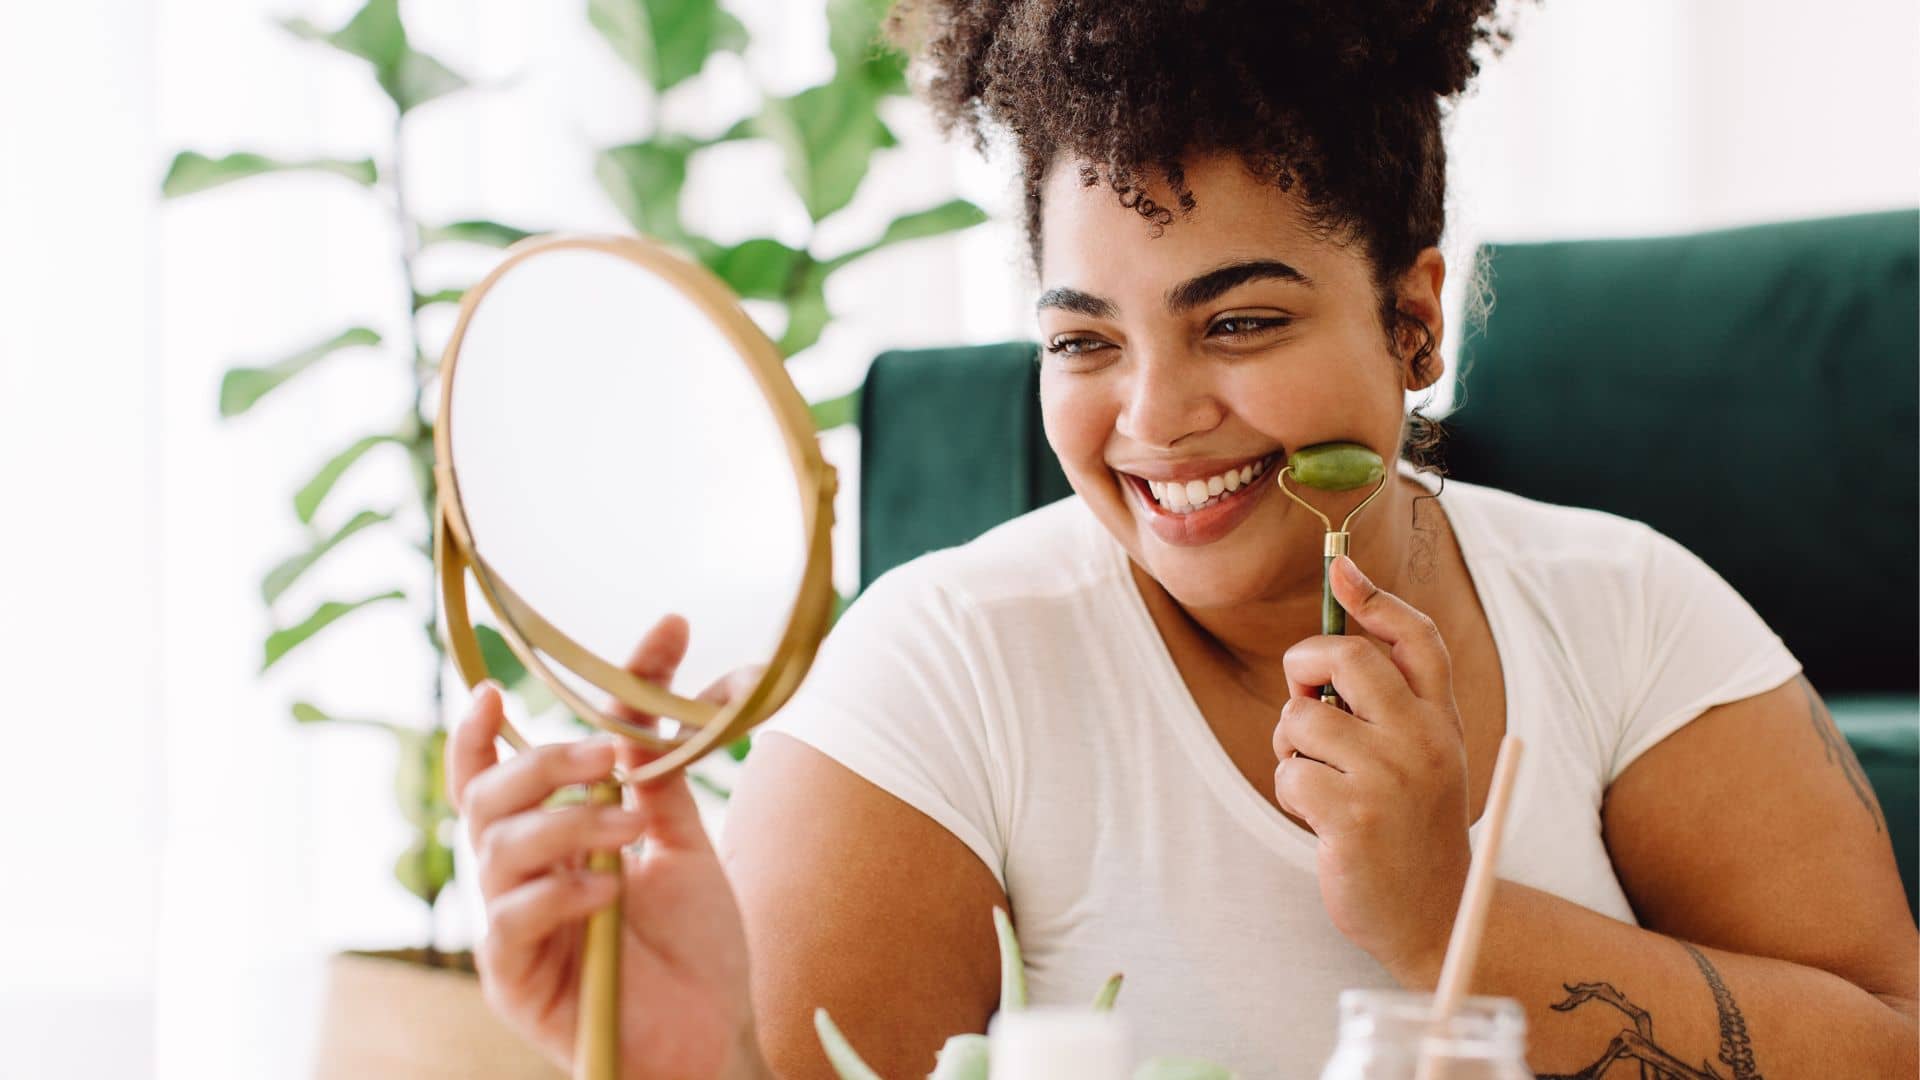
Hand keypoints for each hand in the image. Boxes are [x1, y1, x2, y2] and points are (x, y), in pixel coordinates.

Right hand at [446, 615, 769, 1079]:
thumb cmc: (695, 948)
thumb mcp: (681, 842)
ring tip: (629, 830)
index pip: (491, 775)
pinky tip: (609, 893)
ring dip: (567, 825)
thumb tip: (656, 684)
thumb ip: (657, 773)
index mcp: (548, 843)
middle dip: (543, 763)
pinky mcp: (515, 980)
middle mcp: (517, 880)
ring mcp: (511, 929)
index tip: (497, 688)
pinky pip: (511, 921)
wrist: (713, 1036)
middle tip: (606, 756)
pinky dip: (560, 894)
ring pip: (498, 850)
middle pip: (486, 798)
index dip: (478, 734)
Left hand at [1272, 555, 1469, 984]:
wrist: (1430, 916)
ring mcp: (1391, 777)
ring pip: (1302, 717)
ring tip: (1315, 777)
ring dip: (1291, 745)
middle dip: (1302, 666)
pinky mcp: (1354, 817)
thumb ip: (1388, 705)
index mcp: (1441, 719)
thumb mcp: (1420, 757)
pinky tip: (1316, 816)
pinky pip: (1290, 772)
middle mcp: (1424, 740)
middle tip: (1301, 699)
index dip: (1375, 596)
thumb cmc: (1408, 827)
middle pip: (1347, 657)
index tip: (1340, 568)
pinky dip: (1289, 789)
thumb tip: (1320, 648)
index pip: (1416, 638)